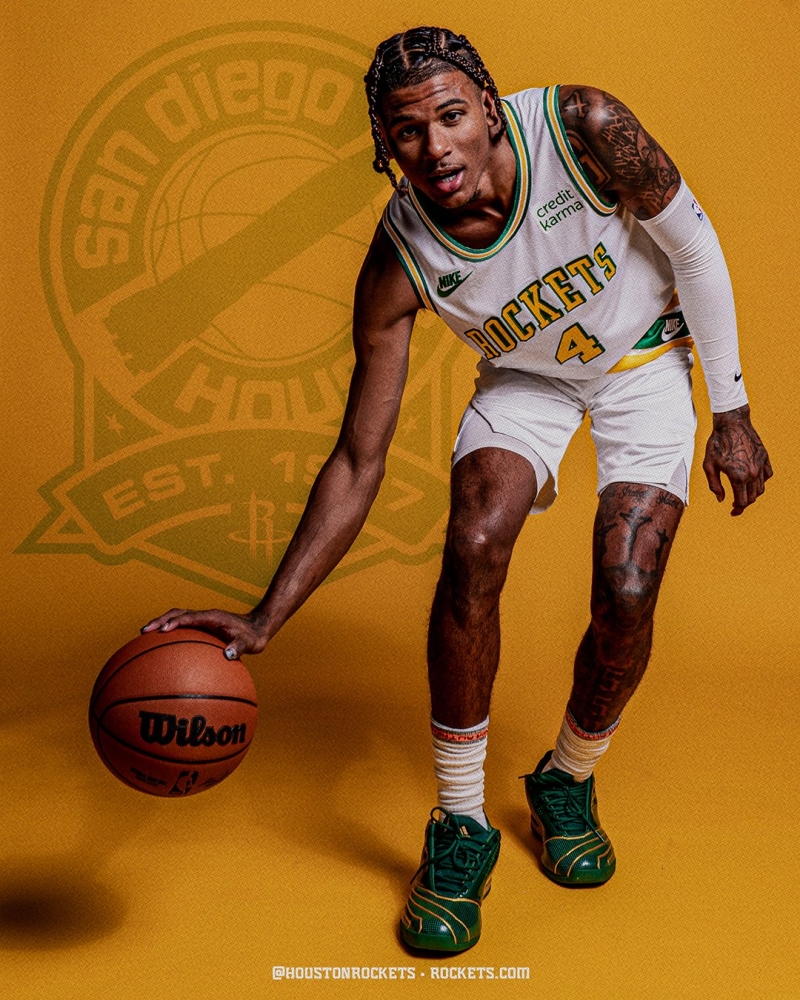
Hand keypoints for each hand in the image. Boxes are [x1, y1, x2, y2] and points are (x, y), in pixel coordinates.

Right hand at [141, 608, 266, 659]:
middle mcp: (205, 616)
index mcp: (212, 617)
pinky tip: (162, 645)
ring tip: (145, 636)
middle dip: (160, 621)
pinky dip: (170, 630)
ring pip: (177, 617)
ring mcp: (203, 620)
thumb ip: (239, 647)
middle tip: (144, 631)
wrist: (258, 628)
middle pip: (177, 614)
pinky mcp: (203, 626)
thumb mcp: (249, 643)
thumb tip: (228, 655)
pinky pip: (183, 626)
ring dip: (162, 623)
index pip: (189, 617)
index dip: (175, 623)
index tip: (162, 631)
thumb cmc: (253, 636)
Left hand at [702, 404, 772, 515]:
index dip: (738, 510)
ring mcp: (760, 465)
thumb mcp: (708, 465)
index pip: (742, 501)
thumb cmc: (717, 444)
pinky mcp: (765, 457)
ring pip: (761, 488)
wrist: (732, 423)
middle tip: (735, 505)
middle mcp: (752, 473)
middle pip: (753, 498)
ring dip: (752, 494)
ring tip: (742, 493)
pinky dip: (761, 481)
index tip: (733, 512)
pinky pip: (767, 475)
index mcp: (738, 476)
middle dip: (744, 504)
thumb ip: (714, 485)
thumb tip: (721, 499)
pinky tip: (752, 480)